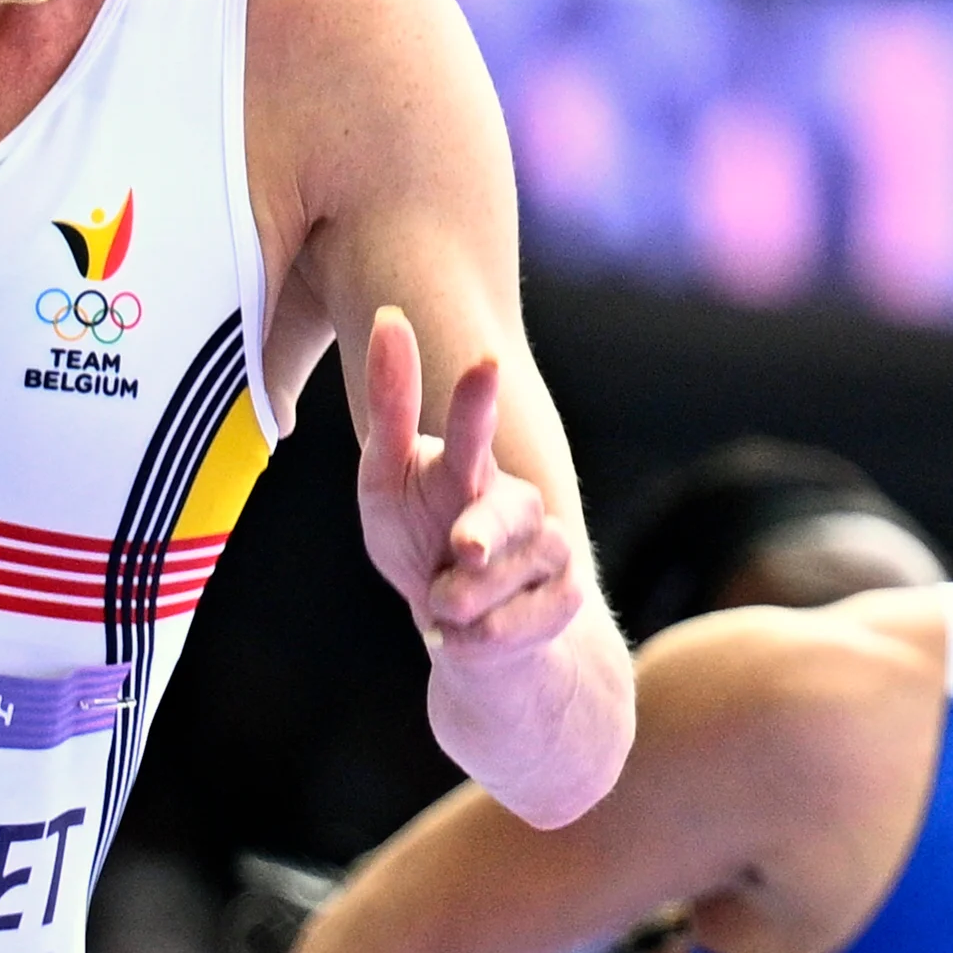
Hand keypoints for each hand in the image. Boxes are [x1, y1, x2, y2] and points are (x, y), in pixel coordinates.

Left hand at [353, 308, 580, 663]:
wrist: (462, 628)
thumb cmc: (417, 538)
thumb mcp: (385, 482)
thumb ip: (390, 410)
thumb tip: (390, 315)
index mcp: (468, 465)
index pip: (472, 427)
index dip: (476, 398)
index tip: (484, 362)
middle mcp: (516, 499)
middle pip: (503, 513)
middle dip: (483, 533)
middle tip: (460, 549)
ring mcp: (548, 547)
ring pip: (507, 577)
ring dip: (461, 600)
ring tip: (437, 606)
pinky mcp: (567, 596)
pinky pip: (522, 623)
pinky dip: (481, 637)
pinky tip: (462, 634)